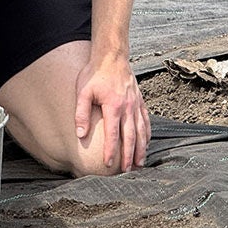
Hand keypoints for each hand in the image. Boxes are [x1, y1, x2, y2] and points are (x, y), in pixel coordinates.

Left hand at [74, 54, 150, 171]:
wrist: (112, 56)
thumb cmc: (95, 74)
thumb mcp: (83, 91)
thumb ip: (81, 114)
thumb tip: (80, 134)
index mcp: (113, 105)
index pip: (112, 134)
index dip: (111, 150)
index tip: (108, 164)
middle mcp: (128, 106)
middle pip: (130, 136)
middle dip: (129, 155)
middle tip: (127, 171)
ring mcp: (136, 103)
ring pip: (141, 130)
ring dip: (141, 148)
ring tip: (140, 163)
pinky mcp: (139, 100)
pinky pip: (146, 119)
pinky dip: (147, 133)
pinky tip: (146, 143)